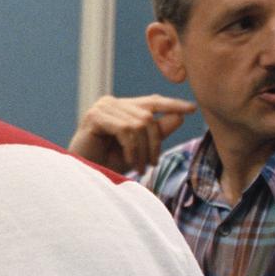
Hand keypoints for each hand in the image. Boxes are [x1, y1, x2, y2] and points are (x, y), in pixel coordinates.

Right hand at [68, 94, 195, 173]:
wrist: (83, 174)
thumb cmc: (107, 162)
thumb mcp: (138, 149)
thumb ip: (157, 132)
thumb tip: (180, 116)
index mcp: (121, 107)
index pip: (152, 101)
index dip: (172, 104)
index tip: (191, 109)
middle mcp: (111, 102)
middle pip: (148, 115)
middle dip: (155, 142)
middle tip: (151, 165)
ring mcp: (102, 107)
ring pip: (138, 123)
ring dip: (143, 149)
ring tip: (139, 167)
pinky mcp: (94, 116)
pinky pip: (125, 129)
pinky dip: (132, 148)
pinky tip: (129, 161)